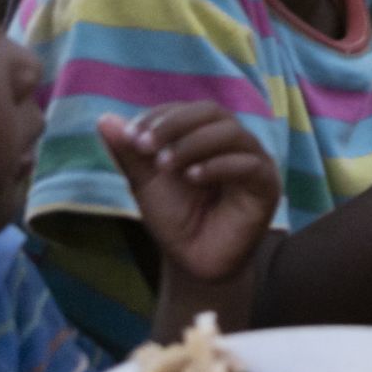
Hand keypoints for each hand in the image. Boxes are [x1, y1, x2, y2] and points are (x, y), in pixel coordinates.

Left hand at [96, 103, 277, 285]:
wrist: (193, 261)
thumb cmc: (175, 219)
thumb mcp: (147, 183)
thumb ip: (131, 153)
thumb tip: (105, 119)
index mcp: (207, 136)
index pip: (188, 110)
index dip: (159, 116)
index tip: (131, 136)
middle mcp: (234, 143)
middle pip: (212, 112)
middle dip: (175, 124)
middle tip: (146, 145)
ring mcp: (254, 162)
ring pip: (231, 133)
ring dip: (193, 144)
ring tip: (165, 164)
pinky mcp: (266, 185)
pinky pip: (248, 164)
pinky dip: (217, 166)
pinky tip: (192, 178)